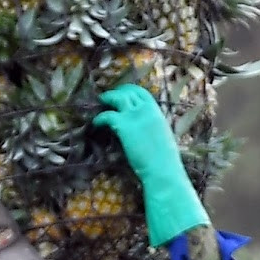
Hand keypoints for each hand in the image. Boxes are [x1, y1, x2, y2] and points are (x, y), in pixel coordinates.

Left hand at [94, 84, 206, 245]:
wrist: (162, 169)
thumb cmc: (163, 158)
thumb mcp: (161, 134)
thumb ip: (152, 125)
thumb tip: (144, 125)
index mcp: (156, 112)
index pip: (141, 92)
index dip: (128, 91)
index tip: (121, 94)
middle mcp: (146, 110)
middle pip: (128, 91)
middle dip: (116, 92)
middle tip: (106, 98)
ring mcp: (134, 116)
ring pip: (117, 98)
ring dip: (106, 99)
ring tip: (99, 104)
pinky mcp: (123, 126)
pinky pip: (107, 115)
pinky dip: (99, 118)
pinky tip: (95, 123)